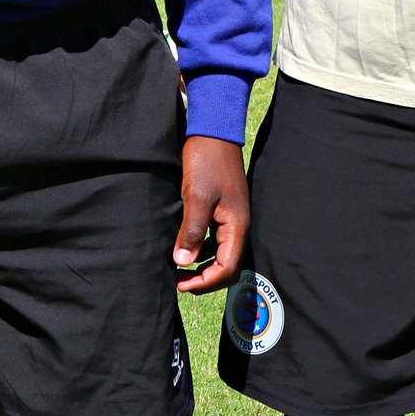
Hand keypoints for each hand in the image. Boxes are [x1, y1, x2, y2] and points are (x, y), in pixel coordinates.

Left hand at [173, 134, 249, 294]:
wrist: (213, 131)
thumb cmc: (206, 161)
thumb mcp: (196, 197)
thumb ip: (191, 231)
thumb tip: (182, 263)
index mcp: (236, 225)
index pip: (227, 268)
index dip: (204, 282)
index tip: (180, 284)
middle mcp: (237, 225)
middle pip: (226, 265)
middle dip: (203, 278)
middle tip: (177, 280)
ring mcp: (231, 217)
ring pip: (220, 253)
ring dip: (201, 264)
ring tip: (176, 265)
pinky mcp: (222, 210)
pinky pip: (214, 239)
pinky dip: (200, 248)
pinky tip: (182, 244)